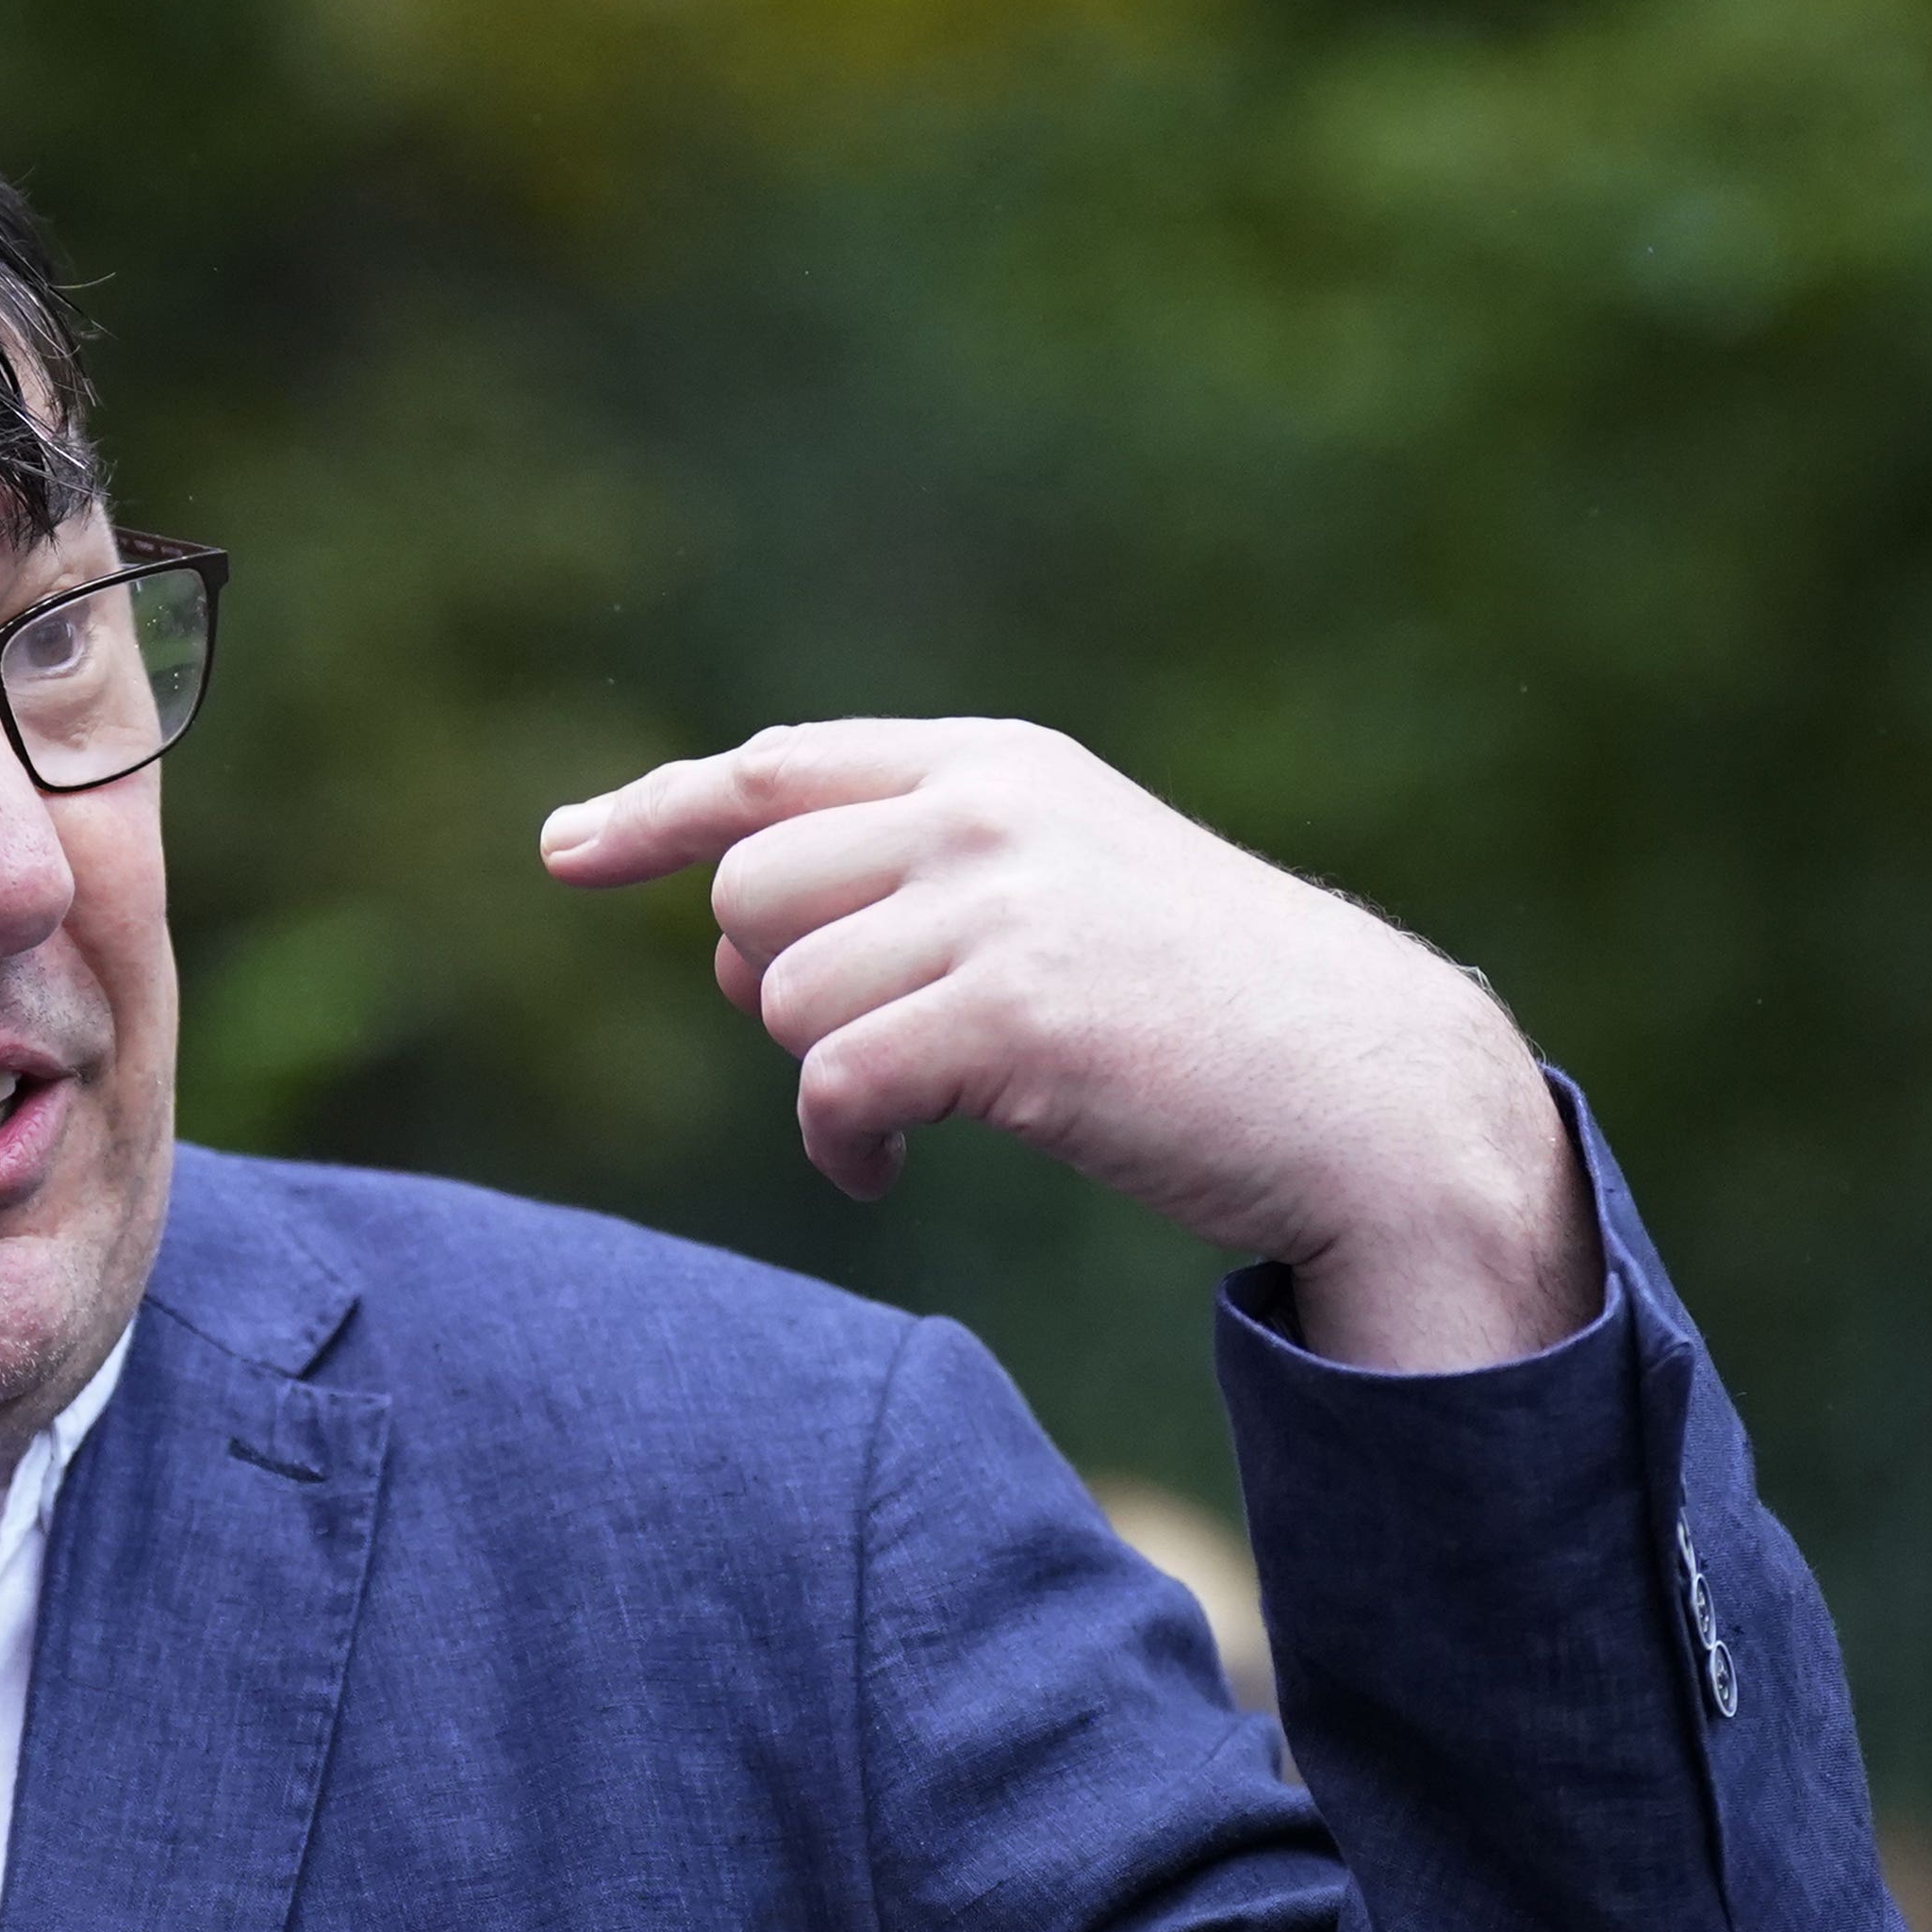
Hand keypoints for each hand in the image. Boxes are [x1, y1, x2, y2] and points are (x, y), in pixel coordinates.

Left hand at [539, 718, 1601, 1371]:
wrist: (1368, 1092)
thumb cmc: (1206, 1012)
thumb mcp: (1062, 892)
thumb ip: (911, 880)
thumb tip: (722, 944)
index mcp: (998, 761)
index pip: (774, 766)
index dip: (655, 809)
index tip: (563, 850)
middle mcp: (991, 809)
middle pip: (751, 892)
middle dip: (774, 989)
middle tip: (871, 1047)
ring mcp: (1006, 904)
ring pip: (783, 995)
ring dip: (823, 1079)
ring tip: (911, 1114)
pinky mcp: (1016, 1014)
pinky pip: (829, 1083)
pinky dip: (836, 1146)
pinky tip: (877, 1170)